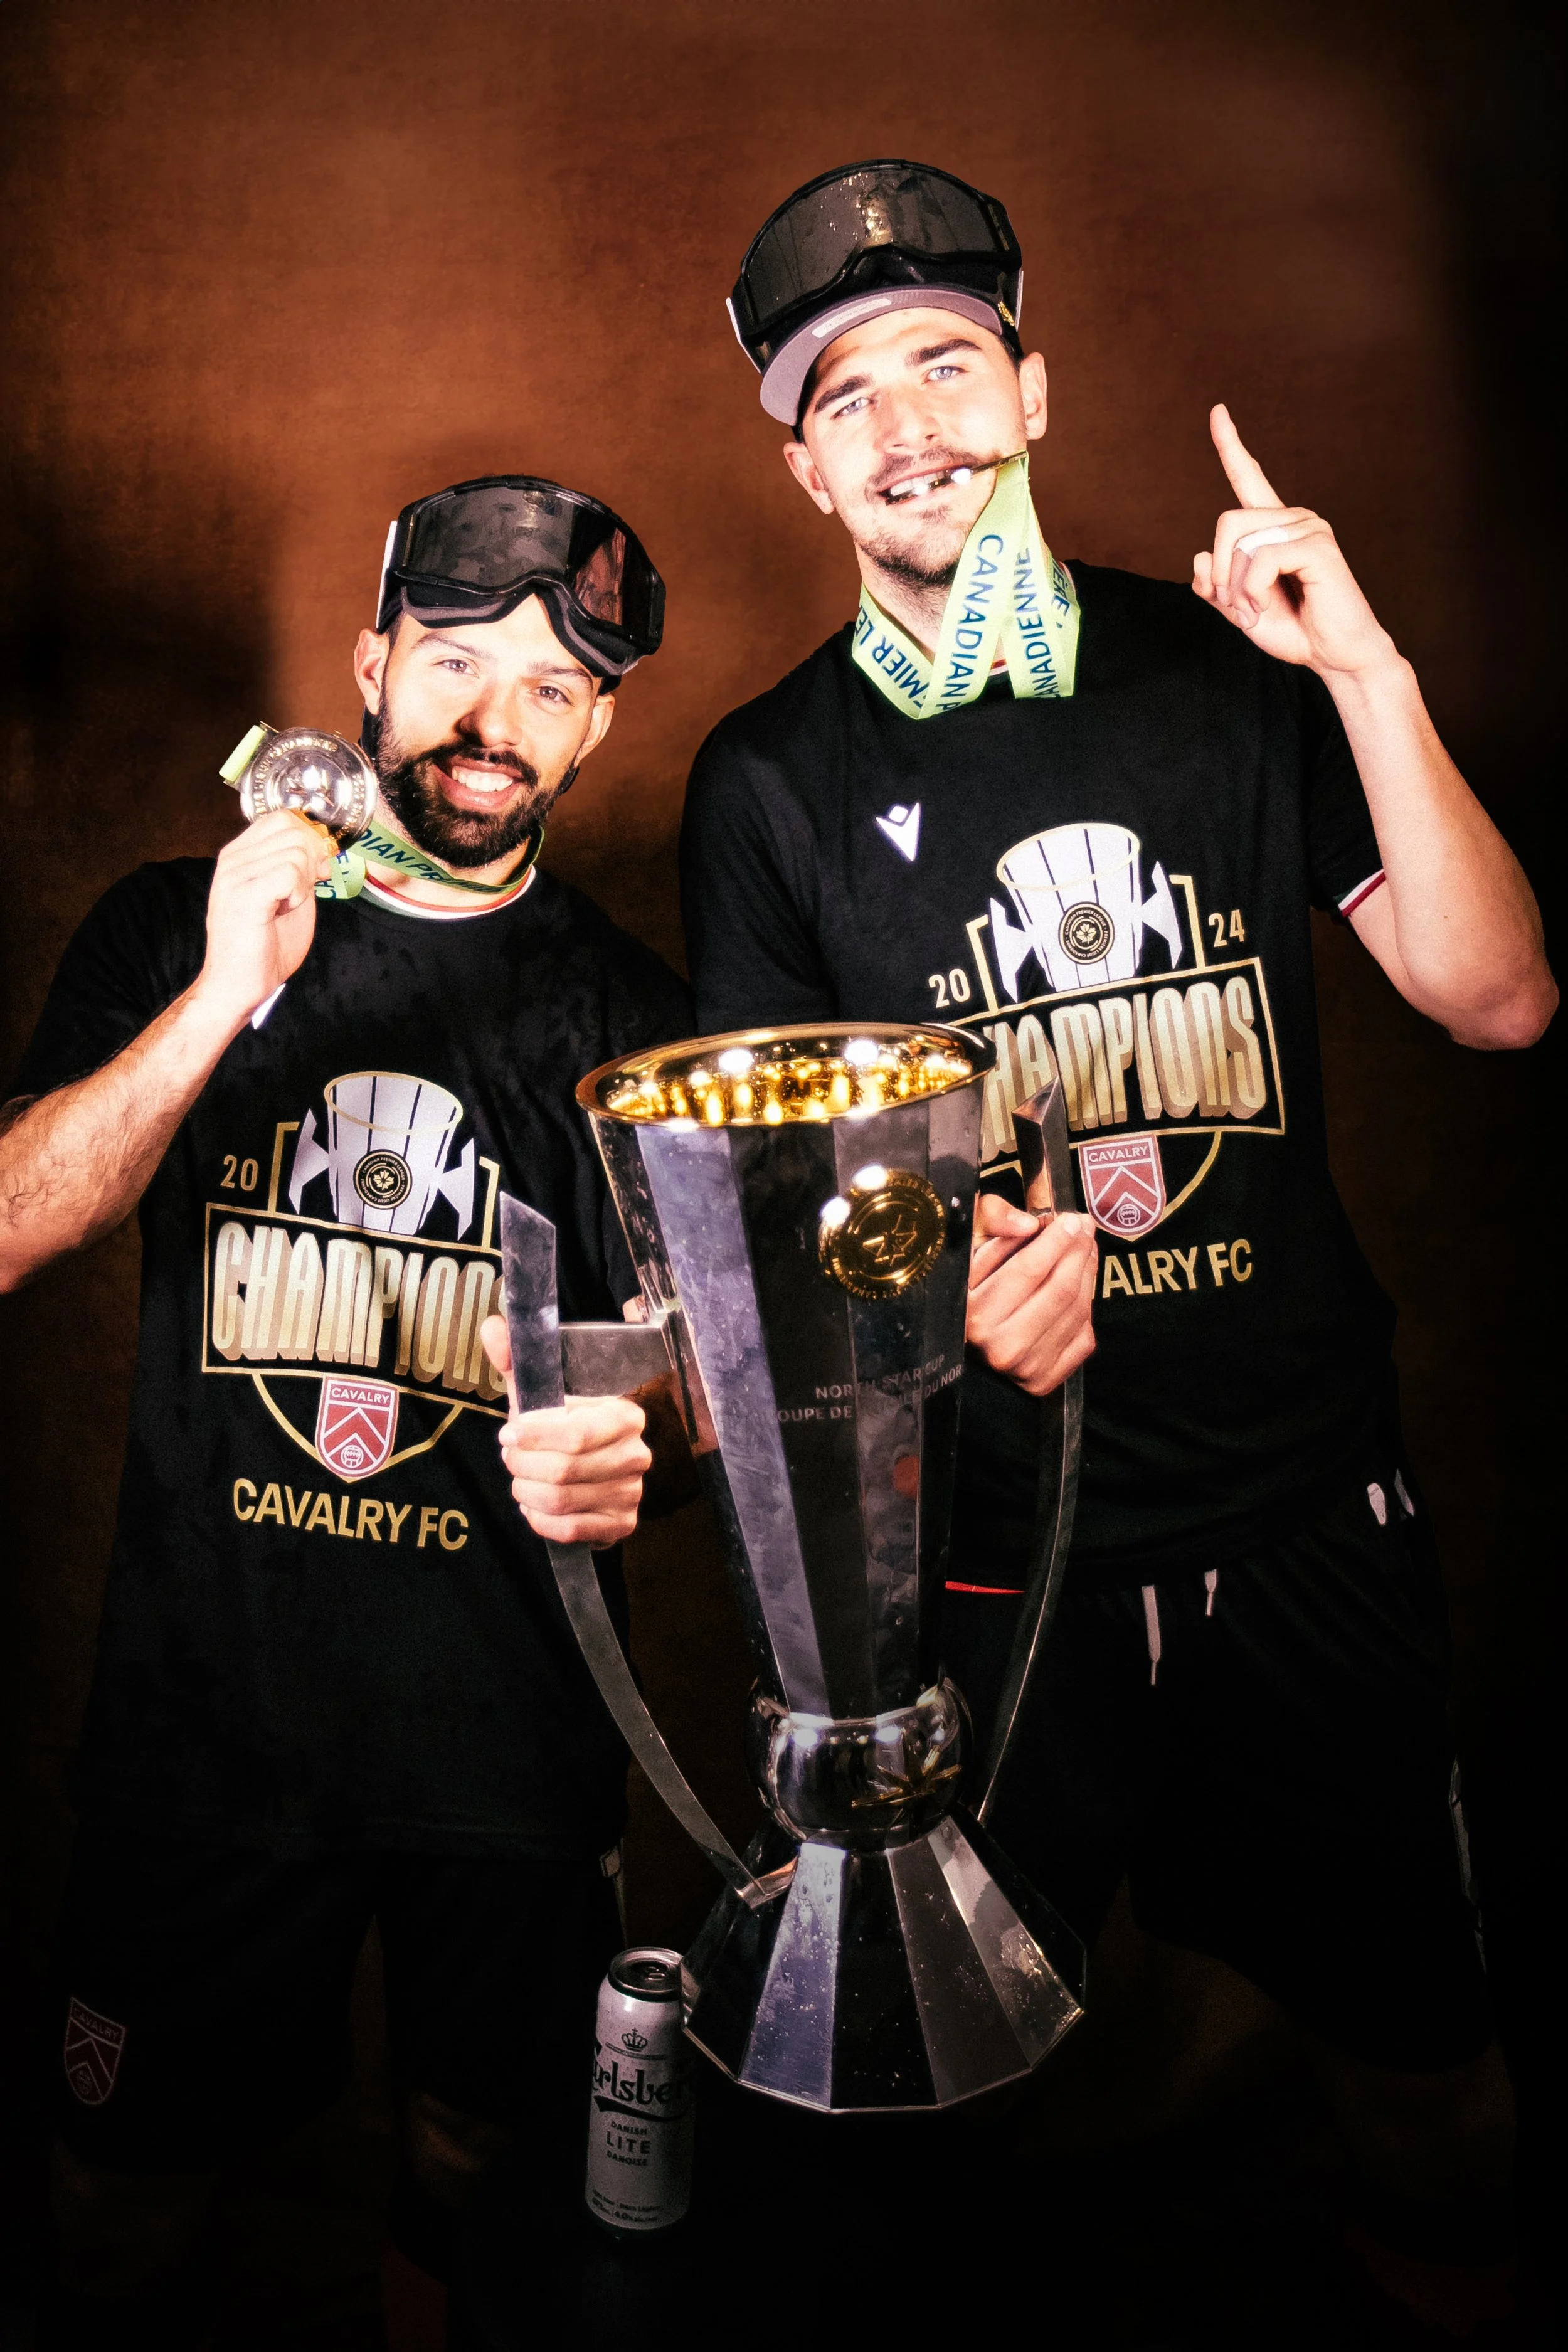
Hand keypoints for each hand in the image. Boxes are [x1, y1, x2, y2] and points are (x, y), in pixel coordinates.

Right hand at [193, 810, 334, 1030]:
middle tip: (304, 891)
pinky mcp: (244, 895)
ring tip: (287, 905)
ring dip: (304, 881)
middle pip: (293, 829)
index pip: (281, 818)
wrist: (238, 984)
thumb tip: (320, 847)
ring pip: (295, 851)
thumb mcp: (286, 895)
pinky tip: (285, 910)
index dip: (308, 839)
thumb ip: (298, 868)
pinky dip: (298, 892)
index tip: (315, 871)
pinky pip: (289, 872)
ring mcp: (235, 875)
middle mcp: (232, 859)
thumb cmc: (264, 945)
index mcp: (239, 855)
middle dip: (312, 859)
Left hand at [481, 1315, 651, 1546]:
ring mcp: (632, 1491)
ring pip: (562, 1501)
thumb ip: (517, 1360)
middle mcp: (636, 1454)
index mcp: (624, 1416)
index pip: (575, 1433)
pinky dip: (540, 1519)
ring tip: (520, 1479)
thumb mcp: (541, 1393)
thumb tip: (493, 1325)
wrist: (590, 1467)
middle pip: (564, 1471)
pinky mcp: (622, 1523)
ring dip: (526, 1492)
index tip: (508, 1434)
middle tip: (510, 1458)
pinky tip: (533, 1504)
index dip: (533, 1438)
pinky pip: (570, 1529)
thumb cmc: (562, 1425)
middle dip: (523, 1466)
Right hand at [966, 1195, 1096, 1396]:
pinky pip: (1083, 1336)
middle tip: (1084, 1227)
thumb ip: (992, 1220)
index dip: (1056, 1240)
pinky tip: (1081, 1284)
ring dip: (1088, 1272)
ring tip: (1086, 1248)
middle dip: (1078, 1251)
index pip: (1028, 1269)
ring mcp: (1025, 1367)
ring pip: (1076, 1310)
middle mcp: (1000, 1346)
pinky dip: (1087, 1306)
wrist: (967, 1348)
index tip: (1070, 1219)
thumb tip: (1028, 1224)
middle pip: (1059, 1289)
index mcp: (975, 1313)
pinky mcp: (1046, 1379)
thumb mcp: (968, 1245)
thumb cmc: (970, 1287)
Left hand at [1192, 405, 1397, 678]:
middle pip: (1226, 523)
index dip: (1230, 446)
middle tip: (1240, 608)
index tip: (1218, 410)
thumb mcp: (1239, 607)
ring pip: (1241, 544)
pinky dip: (1254, 591)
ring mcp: (1309, 527)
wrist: (1333, 655)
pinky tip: (1270, 605)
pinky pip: (1261, 560)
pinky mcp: (1318, 546)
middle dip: (1221, 573)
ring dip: (1239, 588)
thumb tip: (1200, 556)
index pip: (1249, 477)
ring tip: (1261, 610)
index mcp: (1273, 527)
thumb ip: (1215, 585)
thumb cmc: (1293, 629)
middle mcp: (1293, 518)